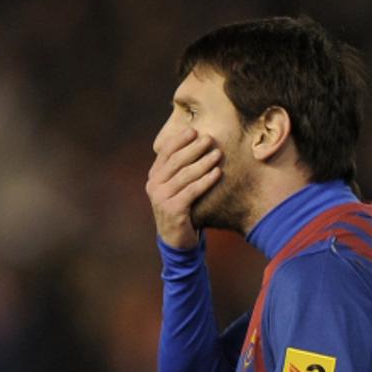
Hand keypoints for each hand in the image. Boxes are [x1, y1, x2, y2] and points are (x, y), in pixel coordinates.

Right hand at [145, 127, 222, 249]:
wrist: (176, 240)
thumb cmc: (182, 209)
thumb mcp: (176, 188)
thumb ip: (179, 170)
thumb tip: (196, 142)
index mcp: (154, 177)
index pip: (165, 153)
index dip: (179, 140)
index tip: (193, 130)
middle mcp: (154, 186)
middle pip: (176, 162)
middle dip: (194, 148)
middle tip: (209, 139)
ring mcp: (161, 199)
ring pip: (185, 175)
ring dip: (203, 162)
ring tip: (218, 154)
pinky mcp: (173, 210)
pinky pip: (192, 191)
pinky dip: (206, 180)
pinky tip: (217, 173)